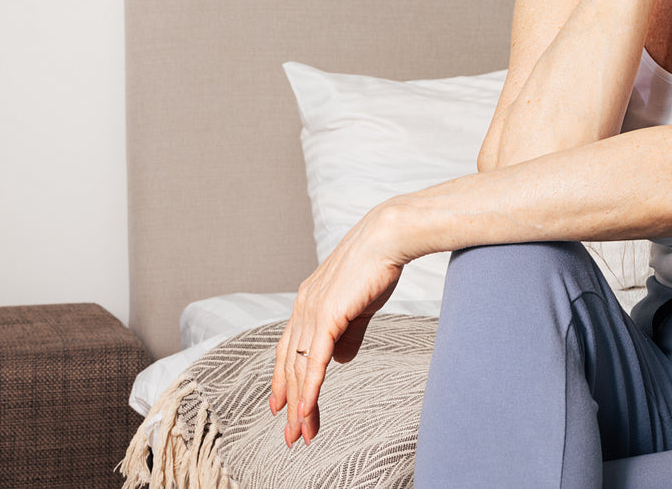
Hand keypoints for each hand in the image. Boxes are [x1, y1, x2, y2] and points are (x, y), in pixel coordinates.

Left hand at [268, 204, 405, 447]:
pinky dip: (308, 389)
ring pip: (298, 369)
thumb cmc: (378, 265)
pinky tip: (306, 410)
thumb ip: (348, 333)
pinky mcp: (326, 316)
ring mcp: (311, 311)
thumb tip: (340, 359)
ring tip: (301, 433)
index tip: (283, 406)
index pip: (289, 349)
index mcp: (308, 302)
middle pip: (289, 364)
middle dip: (290, 402)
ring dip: (300, 405)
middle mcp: (302, 307)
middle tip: (293, 435)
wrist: (387, 237)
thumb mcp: (359, 305)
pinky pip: (313, 362)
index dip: (284, 379)